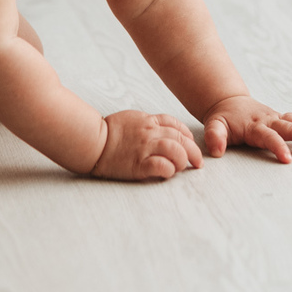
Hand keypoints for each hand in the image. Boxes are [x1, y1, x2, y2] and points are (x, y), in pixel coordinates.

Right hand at [89, 111, 204, 181]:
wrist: (94, 141)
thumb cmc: (110, 131)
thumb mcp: (133, 118)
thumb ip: (149, 122)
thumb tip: (164, 128)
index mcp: (149, 121)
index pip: (176, 125)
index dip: (188, 135)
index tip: (191, 144)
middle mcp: (150, 133)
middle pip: (180, 138)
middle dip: (193, 151)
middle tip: (198, 162)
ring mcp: (145, 148)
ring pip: (175, 150)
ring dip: (183, 160)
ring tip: (183, 168)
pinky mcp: (138, 164)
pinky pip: (160, 165)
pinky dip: (169, 170)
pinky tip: (169, 173)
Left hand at [202, 96, 291, 162]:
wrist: (228, 101)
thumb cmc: (223, 118)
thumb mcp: (214, 126)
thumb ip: (215, 137)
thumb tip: (217, 151)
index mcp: (254, 125)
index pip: (268, 136)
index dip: (277, 146)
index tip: (288, 159)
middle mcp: (269, 119)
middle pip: (290, 128)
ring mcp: (277, 117)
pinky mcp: (281, 117)